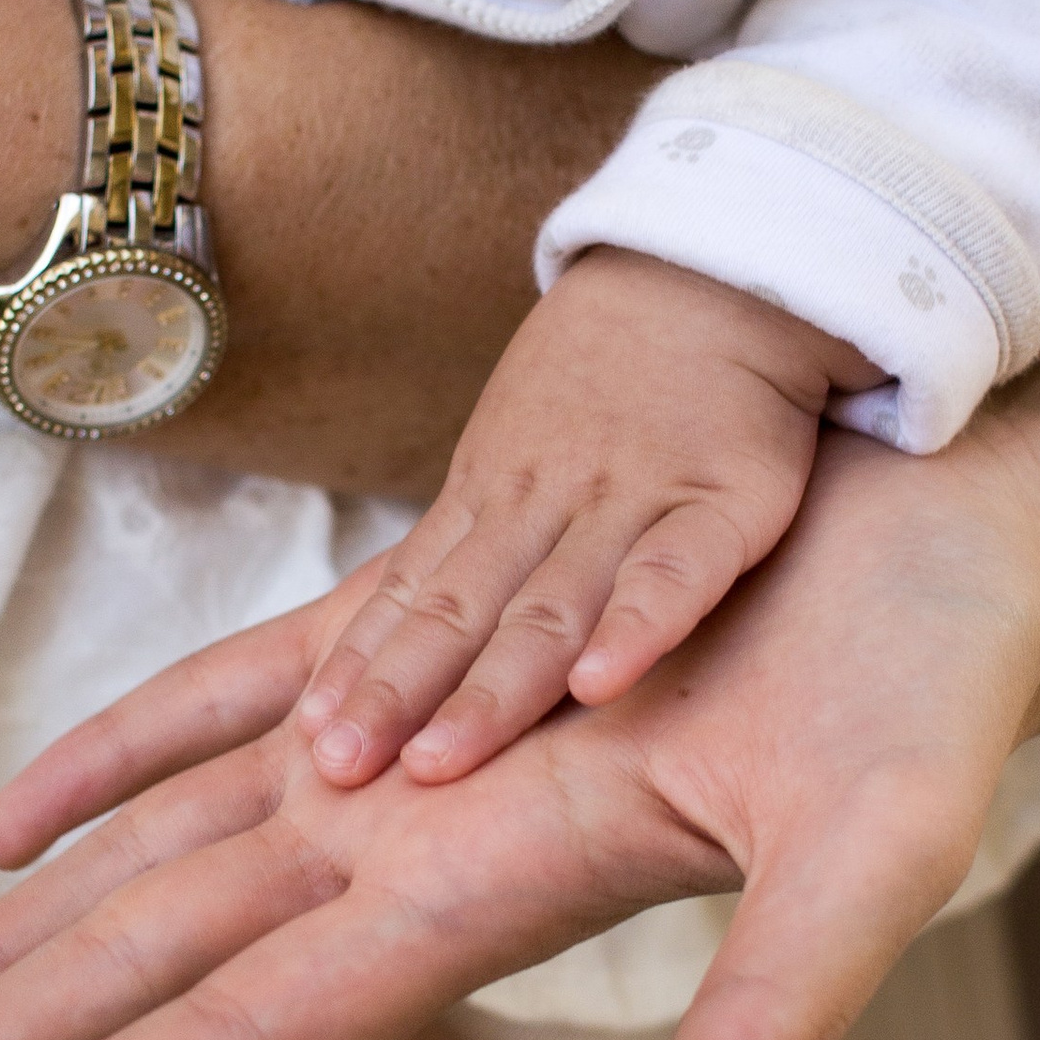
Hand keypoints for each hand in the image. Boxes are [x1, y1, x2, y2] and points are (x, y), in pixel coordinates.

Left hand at [0, 415, 1039, 1039]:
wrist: (966, 558)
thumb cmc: (936, 689)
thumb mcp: (870, 863)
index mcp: (477, 902)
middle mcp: (406, 845)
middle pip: (141, 976)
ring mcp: (406, 753)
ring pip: (155, 865)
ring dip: (11, 954)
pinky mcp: (426, 649)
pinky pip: (232, 712)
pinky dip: (121, 764)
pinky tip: (22, 818)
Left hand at [297, 248, 878, 784]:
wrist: (719, 269)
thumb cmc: (610, 381)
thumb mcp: (515, 451)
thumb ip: (468, 552)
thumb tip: (387, 653)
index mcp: (491, 498)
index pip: (412, 596)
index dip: (362, 671)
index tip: (312, 746)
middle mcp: (546, 505)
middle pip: (462, 612)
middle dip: (398, 693)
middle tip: (339, 770)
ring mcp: (632, 501)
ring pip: (551, 604)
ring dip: (494, 687)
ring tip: (438, 763)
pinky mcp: (727, 500)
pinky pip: (678, 572)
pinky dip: (640, 626)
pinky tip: (602, 685)